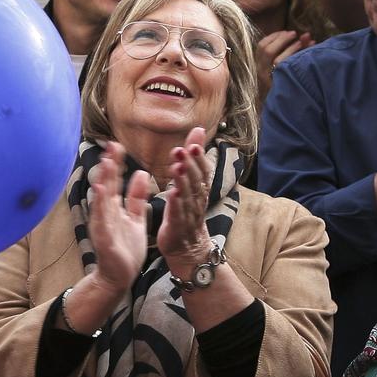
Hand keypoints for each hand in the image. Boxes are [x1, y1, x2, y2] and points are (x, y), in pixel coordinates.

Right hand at [86, 141, 152, 292]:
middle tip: (111, 145)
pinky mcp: (103, 237)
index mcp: (113, 208)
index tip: (117, 145)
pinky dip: (100, 205)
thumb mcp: (135, 218)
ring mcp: (102, 224)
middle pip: (106, 184)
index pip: (114, 181)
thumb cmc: (125, 249)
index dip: (115, 163)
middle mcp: (105, 213)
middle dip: (108, 165)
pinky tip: (101, 191)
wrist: (119, 277)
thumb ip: (136, 197)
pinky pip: (101, 219)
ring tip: (106, 162)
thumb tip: (141, 173)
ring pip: (102, 198)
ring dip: (103, 180)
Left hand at [157, 126, 214, 272]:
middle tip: (182, 149)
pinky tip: (172, 193)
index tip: (193, 142)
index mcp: (201, 189)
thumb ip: (194, 156)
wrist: (189, 248)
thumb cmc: (188, 210)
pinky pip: (178, 214)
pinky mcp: (178, 227)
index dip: (199, 157)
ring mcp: (189, 214)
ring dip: (183, 181)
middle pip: (196, 181)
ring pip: (188, 196)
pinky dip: (176, 204)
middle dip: (190, 165)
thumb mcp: (192, 181)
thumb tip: (198, 129)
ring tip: (177, 166)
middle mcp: (198, 200)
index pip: (203, 171)